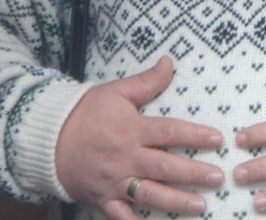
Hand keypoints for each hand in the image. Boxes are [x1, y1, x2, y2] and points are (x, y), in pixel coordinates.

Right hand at [56, 56, 223, 218]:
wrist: (46, 139)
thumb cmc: (85, 113)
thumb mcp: (116, 91)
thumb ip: (146, 81)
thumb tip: (169, 61)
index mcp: (131, 129)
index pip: (169, 132)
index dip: (194, 135)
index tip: (217, 139)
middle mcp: (125, 157)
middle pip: (164, 167)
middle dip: (193, 174)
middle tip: (218, 177)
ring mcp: (114, 181)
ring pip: (149, 194)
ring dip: (176, 202)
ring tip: (201, 206)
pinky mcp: (103, 198)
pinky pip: (121, 217)